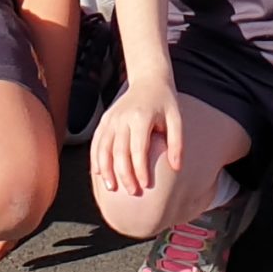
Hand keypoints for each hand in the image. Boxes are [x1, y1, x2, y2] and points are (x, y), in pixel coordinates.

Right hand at [91, 74, 181, 202]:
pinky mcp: (105, 119)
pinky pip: (97, 141)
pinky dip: (96, 158)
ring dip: (106, 169)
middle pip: (119, 151)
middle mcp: (123, 117)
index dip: (140, 169)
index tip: (145, 185)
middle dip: (124, 174)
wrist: (148, 79)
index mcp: (141, 117)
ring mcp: (111, 118)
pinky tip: (99, 173)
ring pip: (103, 147)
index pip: (138, 148)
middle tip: (132, 192)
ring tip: (111, 187)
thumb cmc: (164, 102)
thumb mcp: (176, 118)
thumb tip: (176, 168)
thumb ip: (177, 143)